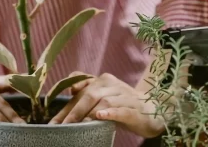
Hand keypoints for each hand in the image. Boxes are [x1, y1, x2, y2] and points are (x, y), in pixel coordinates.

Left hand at [49, 72, 164, 137]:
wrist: (154, 108)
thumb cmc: (122, 105)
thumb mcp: (102, 98)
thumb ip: (85, 97)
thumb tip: (66, 102)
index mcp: (101, 80)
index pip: (79, 91)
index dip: (65, 106)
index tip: (52, 123)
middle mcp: (112, 84)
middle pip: (89, 95)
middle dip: (74, 111)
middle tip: (63, 126)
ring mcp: (125, 95)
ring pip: (104, 102)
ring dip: (89, 114)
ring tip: (78, 126)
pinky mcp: (136, 108)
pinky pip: (121, 109)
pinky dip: (110, 113)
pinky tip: (100, 117)